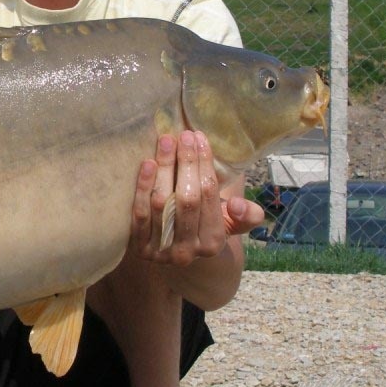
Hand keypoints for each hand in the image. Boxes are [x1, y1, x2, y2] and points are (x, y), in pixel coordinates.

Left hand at [130, 132, 263, 266]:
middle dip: (186, 163)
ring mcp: (160, 250)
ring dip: (164, 169)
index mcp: (213, 242)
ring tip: (166, 141)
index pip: (209, 195)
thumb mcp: (231, 222)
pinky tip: (148, 163)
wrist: (172, 248)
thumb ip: (246, 215)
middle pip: (187, 199)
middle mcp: (187, 251)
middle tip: (183, 135)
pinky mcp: (138, 245)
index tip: (199, 137)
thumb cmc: (203, 224)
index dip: (205, 164)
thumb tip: (238, 205)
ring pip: (162, 203)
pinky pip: (140, 213)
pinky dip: (143, 187)